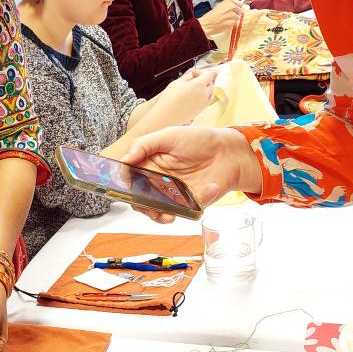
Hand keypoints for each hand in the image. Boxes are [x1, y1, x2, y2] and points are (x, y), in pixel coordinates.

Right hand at [119, 126, 261, 221]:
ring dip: (153, 214)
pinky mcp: (186, 204)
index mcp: (149, 163)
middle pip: (138, 197)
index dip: (123, 184)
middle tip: (142, 203)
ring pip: (153, 210)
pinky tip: (173, 213)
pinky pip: (175, 214)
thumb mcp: (169, 135)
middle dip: (138, 203)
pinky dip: (173, 216)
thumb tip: (123, 160)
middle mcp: (157, 180)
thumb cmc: (201, 140)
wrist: (230, 153)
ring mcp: (171, 194)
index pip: (129, 177)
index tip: (122, 187)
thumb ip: (144, 145)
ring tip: (159, 213)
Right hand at [158, 67, 217, 123]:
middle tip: (192, 80)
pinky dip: (204, 96)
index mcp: (199, 85)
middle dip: (203, 80)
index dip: (202, 72)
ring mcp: (204, 103)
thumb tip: (194, 75)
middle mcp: (204, 94)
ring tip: (193, 89)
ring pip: (211, 92)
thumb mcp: (177, 82)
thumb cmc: (169, 98)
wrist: (166, 115)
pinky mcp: (201, 110)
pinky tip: (193, 97)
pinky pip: (207, 100)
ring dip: (205, 88)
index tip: (194, 73)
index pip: (210, 74)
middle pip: (211, 83)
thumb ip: (188, 76)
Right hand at [198, 0, 242, 39]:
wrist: (207, 24)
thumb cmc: (211, 16)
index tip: (236, 10)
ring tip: (226, 20)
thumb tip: (238, 8)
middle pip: (241, 11)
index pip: (240, 4)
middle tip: (229, 17)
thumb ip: (229, 5)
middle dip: (237, 14)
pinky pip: (235, 23)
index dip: (238, 8)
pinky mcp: (232, 22)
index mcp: (229, 1)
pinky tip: (225, 24)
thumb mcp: (220, 6)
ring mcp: (233, 14)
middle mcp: (232, 6)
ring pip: (238, 18)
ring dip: (233, 20)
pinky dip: (231, 24)